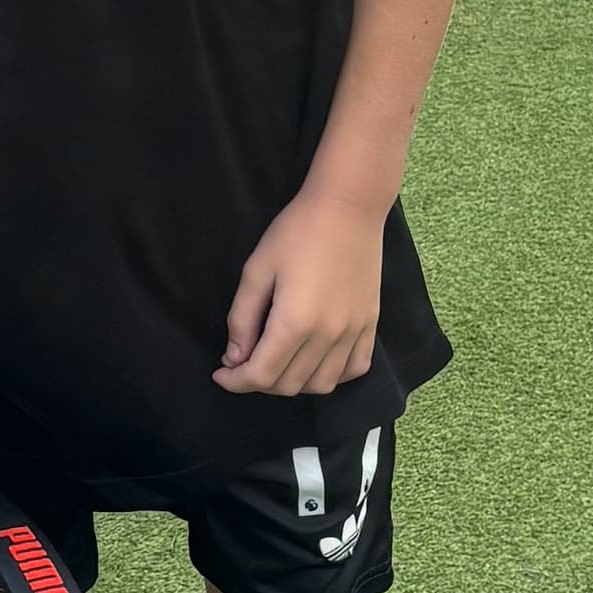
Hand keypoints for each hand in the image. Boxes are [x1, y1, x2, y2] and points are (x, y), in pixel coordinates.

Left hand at [214, 185, 387, 398]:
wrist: (348, 208)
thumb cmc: (296, 232)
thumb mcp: (257, 270)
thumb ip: (242, 318)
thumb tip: (235, 358)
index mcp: (295, 322)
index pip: (262, 375)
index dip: (236, 382)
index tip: (221, 374)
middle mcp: (328, 336)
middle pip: (289, 385)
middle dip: (259, 382)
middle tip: (244, 362)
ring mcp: (354, 332)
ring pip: (322, 385)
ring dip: (293, 383)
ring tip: (277, 362)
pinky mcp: (371, 324)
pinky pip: (354, 369)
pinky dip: (331, 375)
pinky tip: (315, 360)